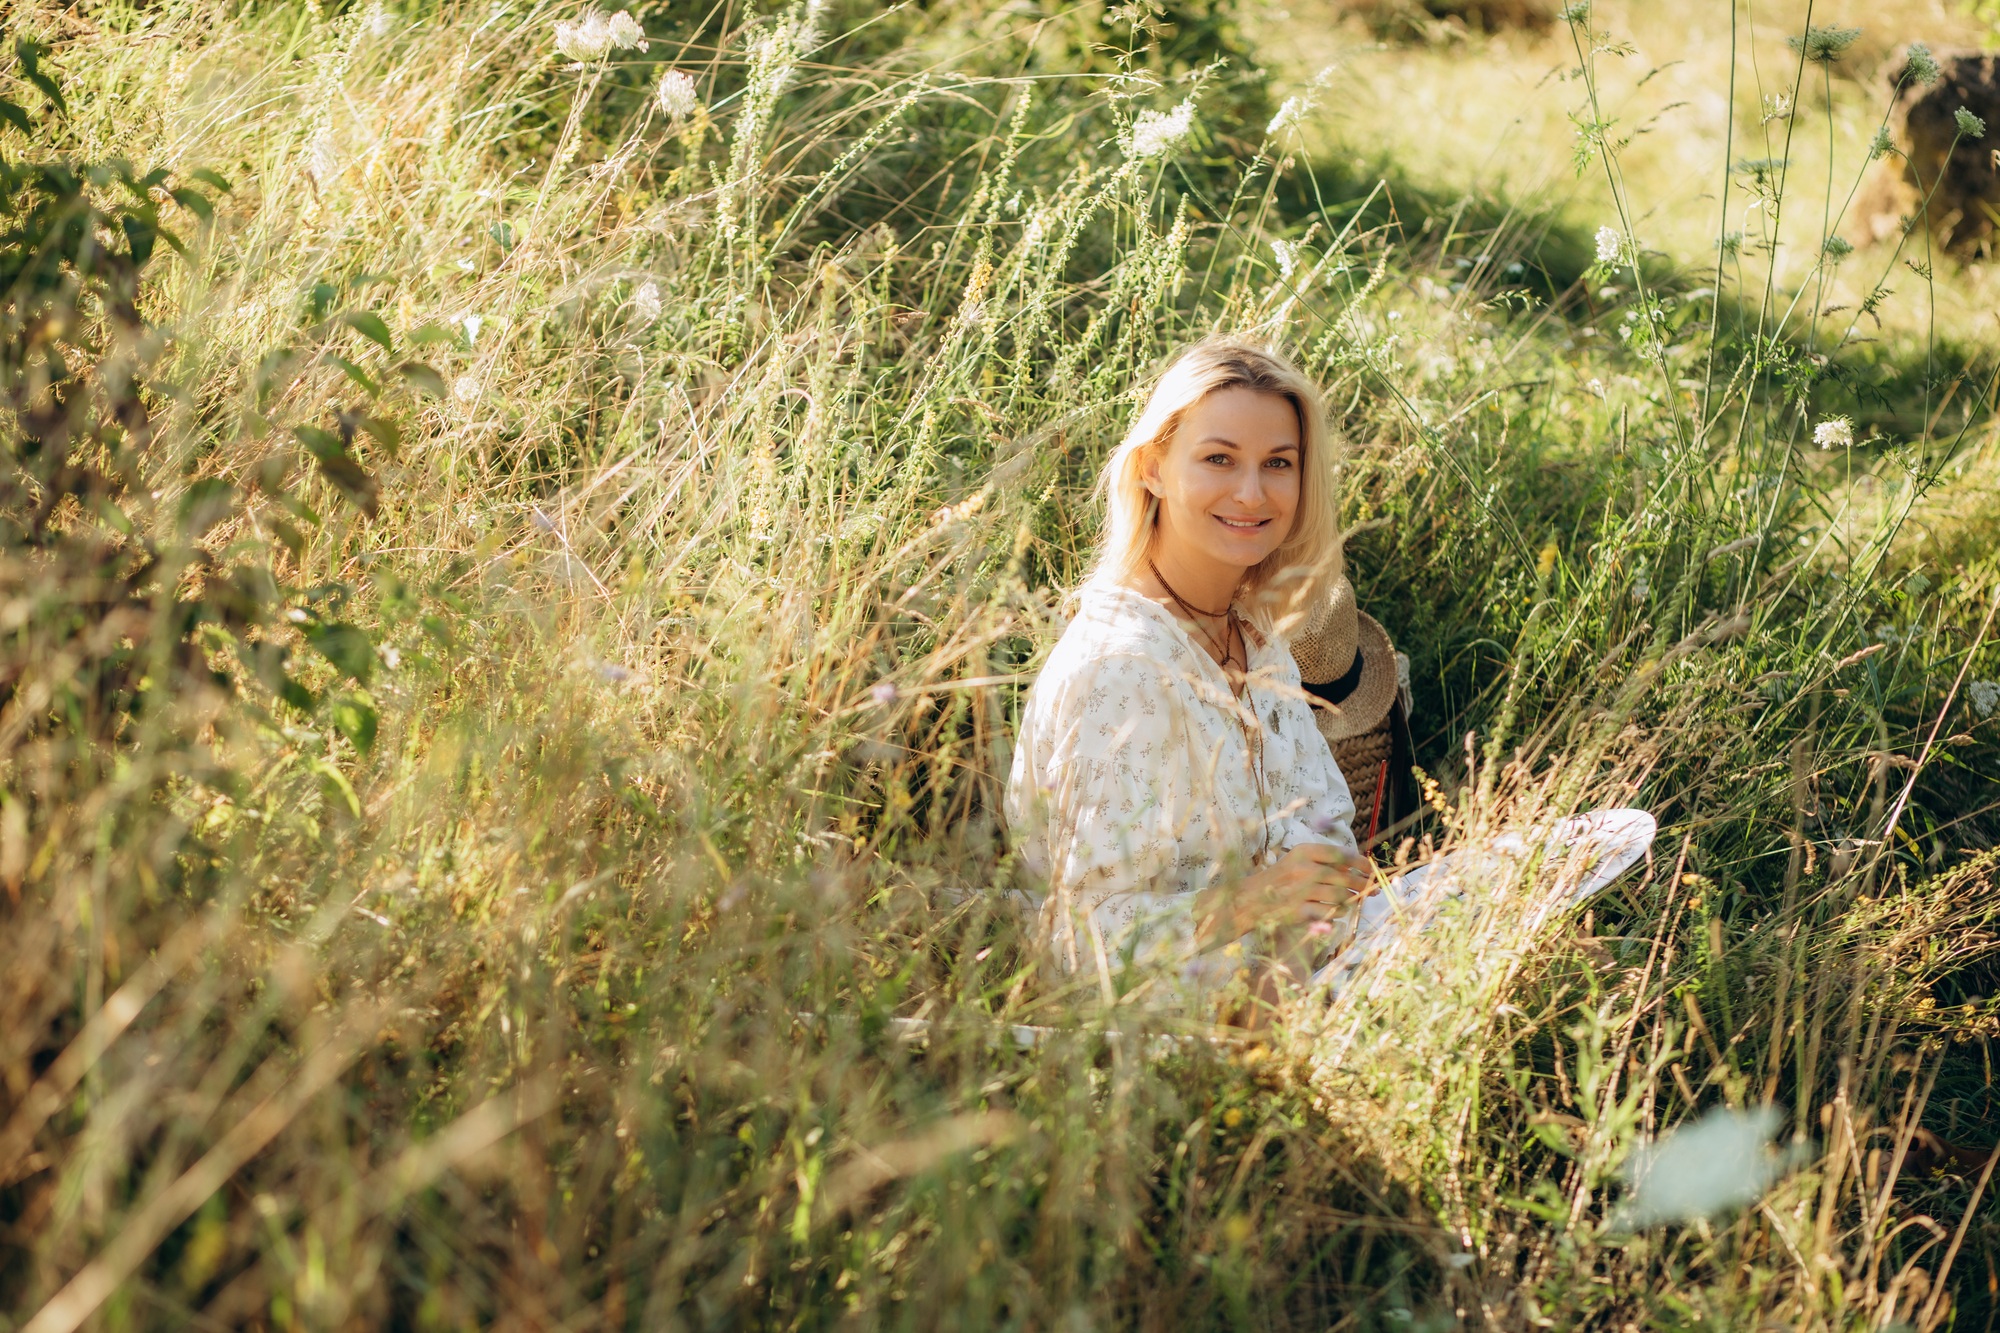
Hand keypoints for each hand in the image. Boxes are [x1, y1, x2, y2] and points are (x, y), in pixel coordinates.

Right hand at [1196, 843, 1374, 943]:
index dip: (1361, 862)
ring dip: (1351, 900)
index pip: (1341, 854)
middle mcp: (1302, 869)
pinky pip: (1330, 913)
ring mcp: (1300, 891)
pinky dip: (1338, 914)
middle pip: (1345, 877)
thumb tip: (1359, 866)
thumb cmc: (1279, 879)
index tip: (1372, 869)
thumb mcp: (1297, 861)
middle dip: (1362, 884)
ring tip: (1354, 901)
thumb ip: (1324, 861)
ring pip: (1340, 896)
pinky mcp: (1299, 911)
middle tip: (1372, 890)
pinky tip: (1339, 913)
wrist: (1250, 901)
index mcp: (1303, 851)